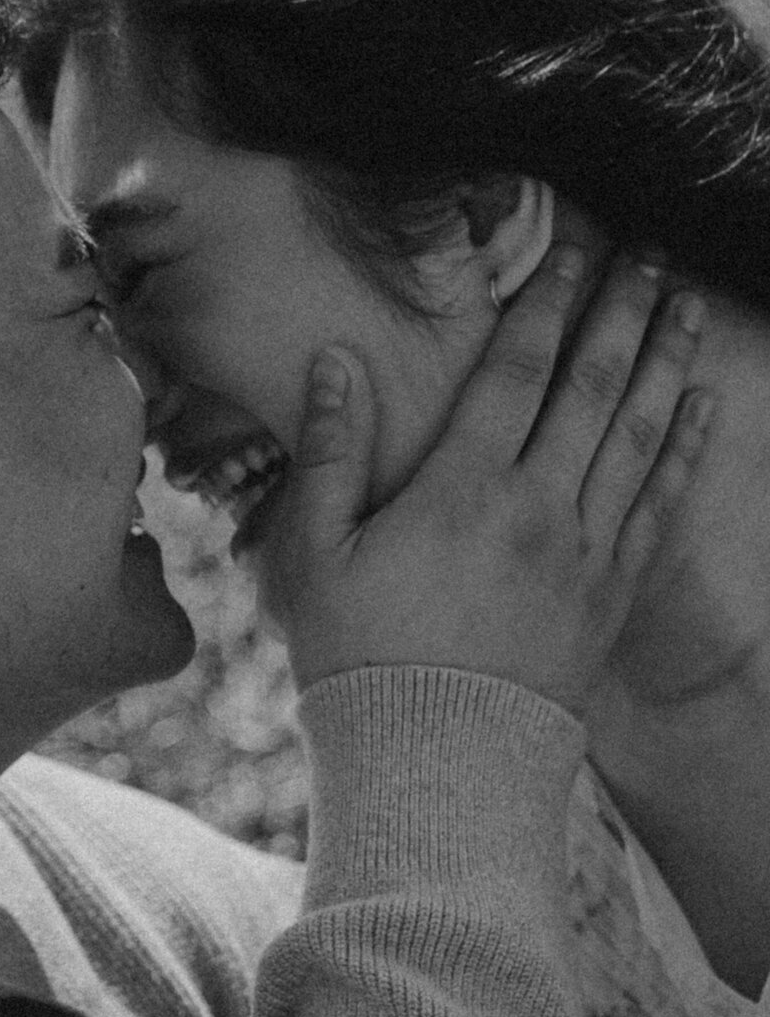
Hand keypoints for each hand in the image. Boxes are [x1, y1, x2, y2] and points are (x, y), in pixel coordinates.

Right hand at [261, 247, 711, 712]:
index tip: (571, 253)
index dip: (547, 303)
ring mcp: (584, 552)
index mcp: (462, 488)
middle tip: (645, 257)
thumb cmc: (357, 657)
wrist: (431, 763)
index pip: (518, 371)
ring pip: (640, 435)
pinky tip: (703, 405)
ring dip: (667, 362)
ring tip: (686, 305)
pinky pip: (661, 506)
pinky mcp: (610, 596)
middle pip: (594, 387)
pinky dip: (686, 449)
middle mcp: (537, 508)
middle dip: (622, 313)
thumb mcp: (314, 554)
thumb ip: (329, 451)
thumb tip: (335, 360)